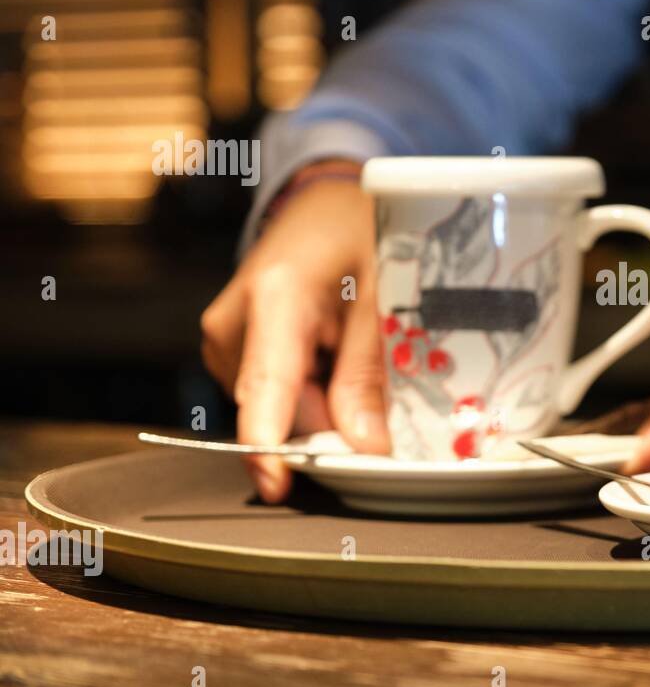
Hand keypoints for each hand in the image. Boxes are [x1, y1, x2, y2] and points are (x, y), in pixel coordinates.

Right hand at [200, 165, 389, 501]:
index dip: (270, 447)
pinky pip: (278, 393)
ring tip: (356, 346)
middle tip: (385, 392)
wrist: (322, 200)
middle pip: (282, 409)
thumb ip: (370, 371)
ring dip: (327, 401)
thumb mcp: (385, 290)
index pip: (265, 389)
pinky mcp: (233, 348)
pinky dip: (314, 388)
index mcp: (275, 298)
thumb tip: (365, 447)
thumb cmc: (359, 229)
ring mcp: (227, 337)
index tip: (279, 486)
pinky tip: (335, 350)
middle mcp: (234, 322)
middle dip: (333, 423)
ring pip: (282, 407)